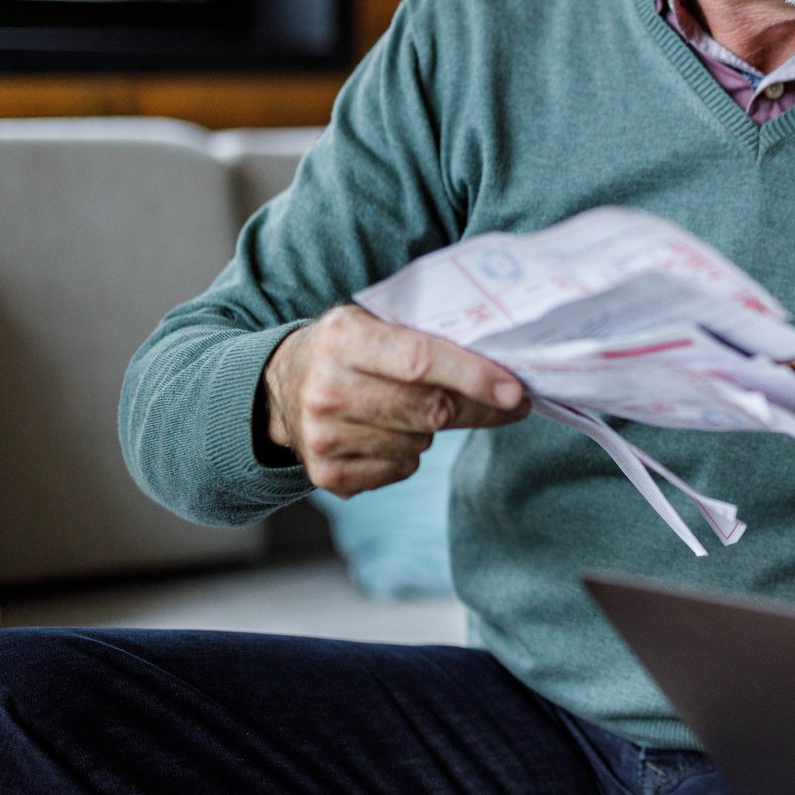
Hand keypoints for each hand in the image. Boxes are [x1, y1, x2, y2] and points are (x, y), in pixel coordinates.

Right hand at [260, 304, 530, 495]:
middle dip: (480, 408)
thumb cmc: (349, 347)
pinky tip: (392, 431)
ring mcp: (322, 436)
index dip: (473, 377)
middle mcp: (326, 388)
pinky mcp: (325, 474)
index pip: (420, 361)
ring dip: (435, 429)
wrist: (280, 385)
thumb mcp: (375, 320)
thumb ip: (427, 333)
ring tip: (418, 407)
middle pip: (428, 410)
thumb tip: (501, 362)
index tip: (515, 391)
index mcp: (343, 339)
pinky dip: (410, 455)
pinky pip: (400, 471)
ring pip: (418, 443)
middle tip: (511, 403)